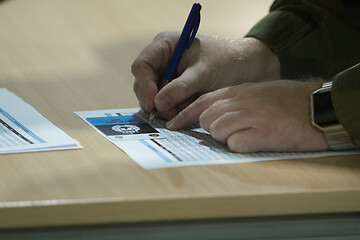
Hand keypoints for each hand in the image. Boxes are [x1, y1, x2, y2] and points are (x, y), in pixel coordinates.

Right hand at [131, 32, 279, 119]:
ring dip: (167, 107)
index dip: (144, 85)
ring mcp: (169, 75)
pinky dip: (175, 109)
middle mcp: (163, 60)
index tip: (154, 103)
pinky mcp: (176, 88)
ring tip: (185, 110)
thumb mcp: (203, 74)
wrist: (247, 67)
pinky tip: (189, 109)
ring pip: (155, 96)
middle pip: (144, 84)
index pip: (142, 66)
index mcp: (165, 46)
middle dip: (156, 101)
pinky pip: (167, 103)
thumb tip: (157, 103)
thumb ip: (180, 88)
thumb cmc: (227, 61)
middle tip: (170, 114)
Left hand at [166, 80, 328, 152]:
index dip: (185, 114)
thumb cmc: (287, 100)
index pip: (202, 101)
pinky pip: (236, 144)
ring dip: (227, 137)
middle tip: (229, 130)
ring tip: (246, 135)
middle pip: (207, 119)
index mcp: (239, 91)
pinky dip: (240, 146)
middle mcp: (241, 102)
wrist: (317, 106)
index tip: (173, 125)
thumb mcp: (257, 92)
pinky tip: (254, 141)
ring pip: (218, 131)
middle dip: (211, 129)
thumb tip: (210, 115)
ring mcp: (251, 117)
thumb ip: (233, 100)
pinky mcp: (262, 135)